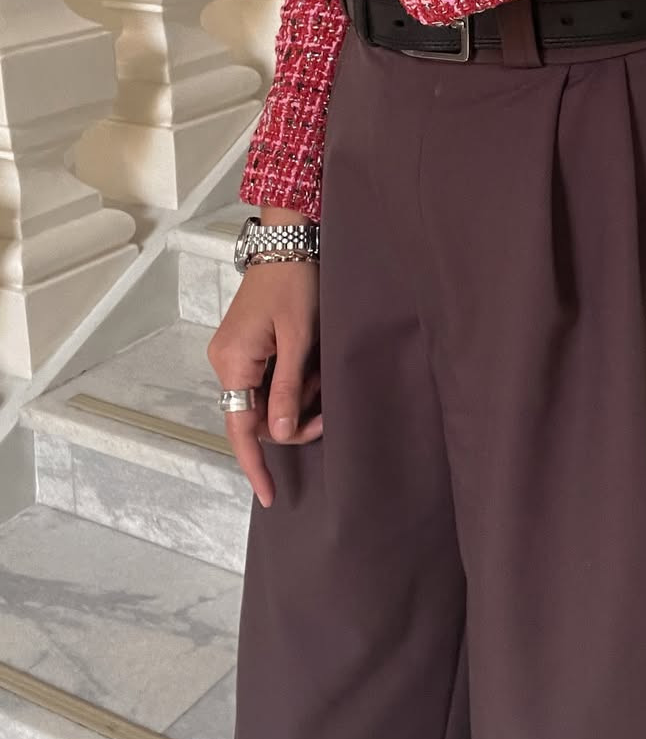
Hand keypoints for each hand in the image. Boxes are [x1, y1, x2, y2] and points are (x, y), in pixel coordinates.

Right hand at [207, 252, 321, 507]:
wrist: (289, 244)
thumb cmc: (296, 284)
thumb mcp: (298, 340)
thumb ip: (288, 390)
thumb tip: (282, 435)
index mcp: (233, 363)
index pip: (241, 429)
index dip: (256, 465)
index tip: (270, 495)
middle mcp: (225, 362)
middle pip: (256, 417)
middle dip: (292, 422)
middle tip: (327, 414)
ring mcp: (233, 354)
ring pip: (264, 400)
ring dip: (295, 399)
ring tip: (321, 376)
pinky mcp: (246, 346)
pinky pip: (266, 381)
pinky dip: (291, 383)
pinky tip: (310, 370)